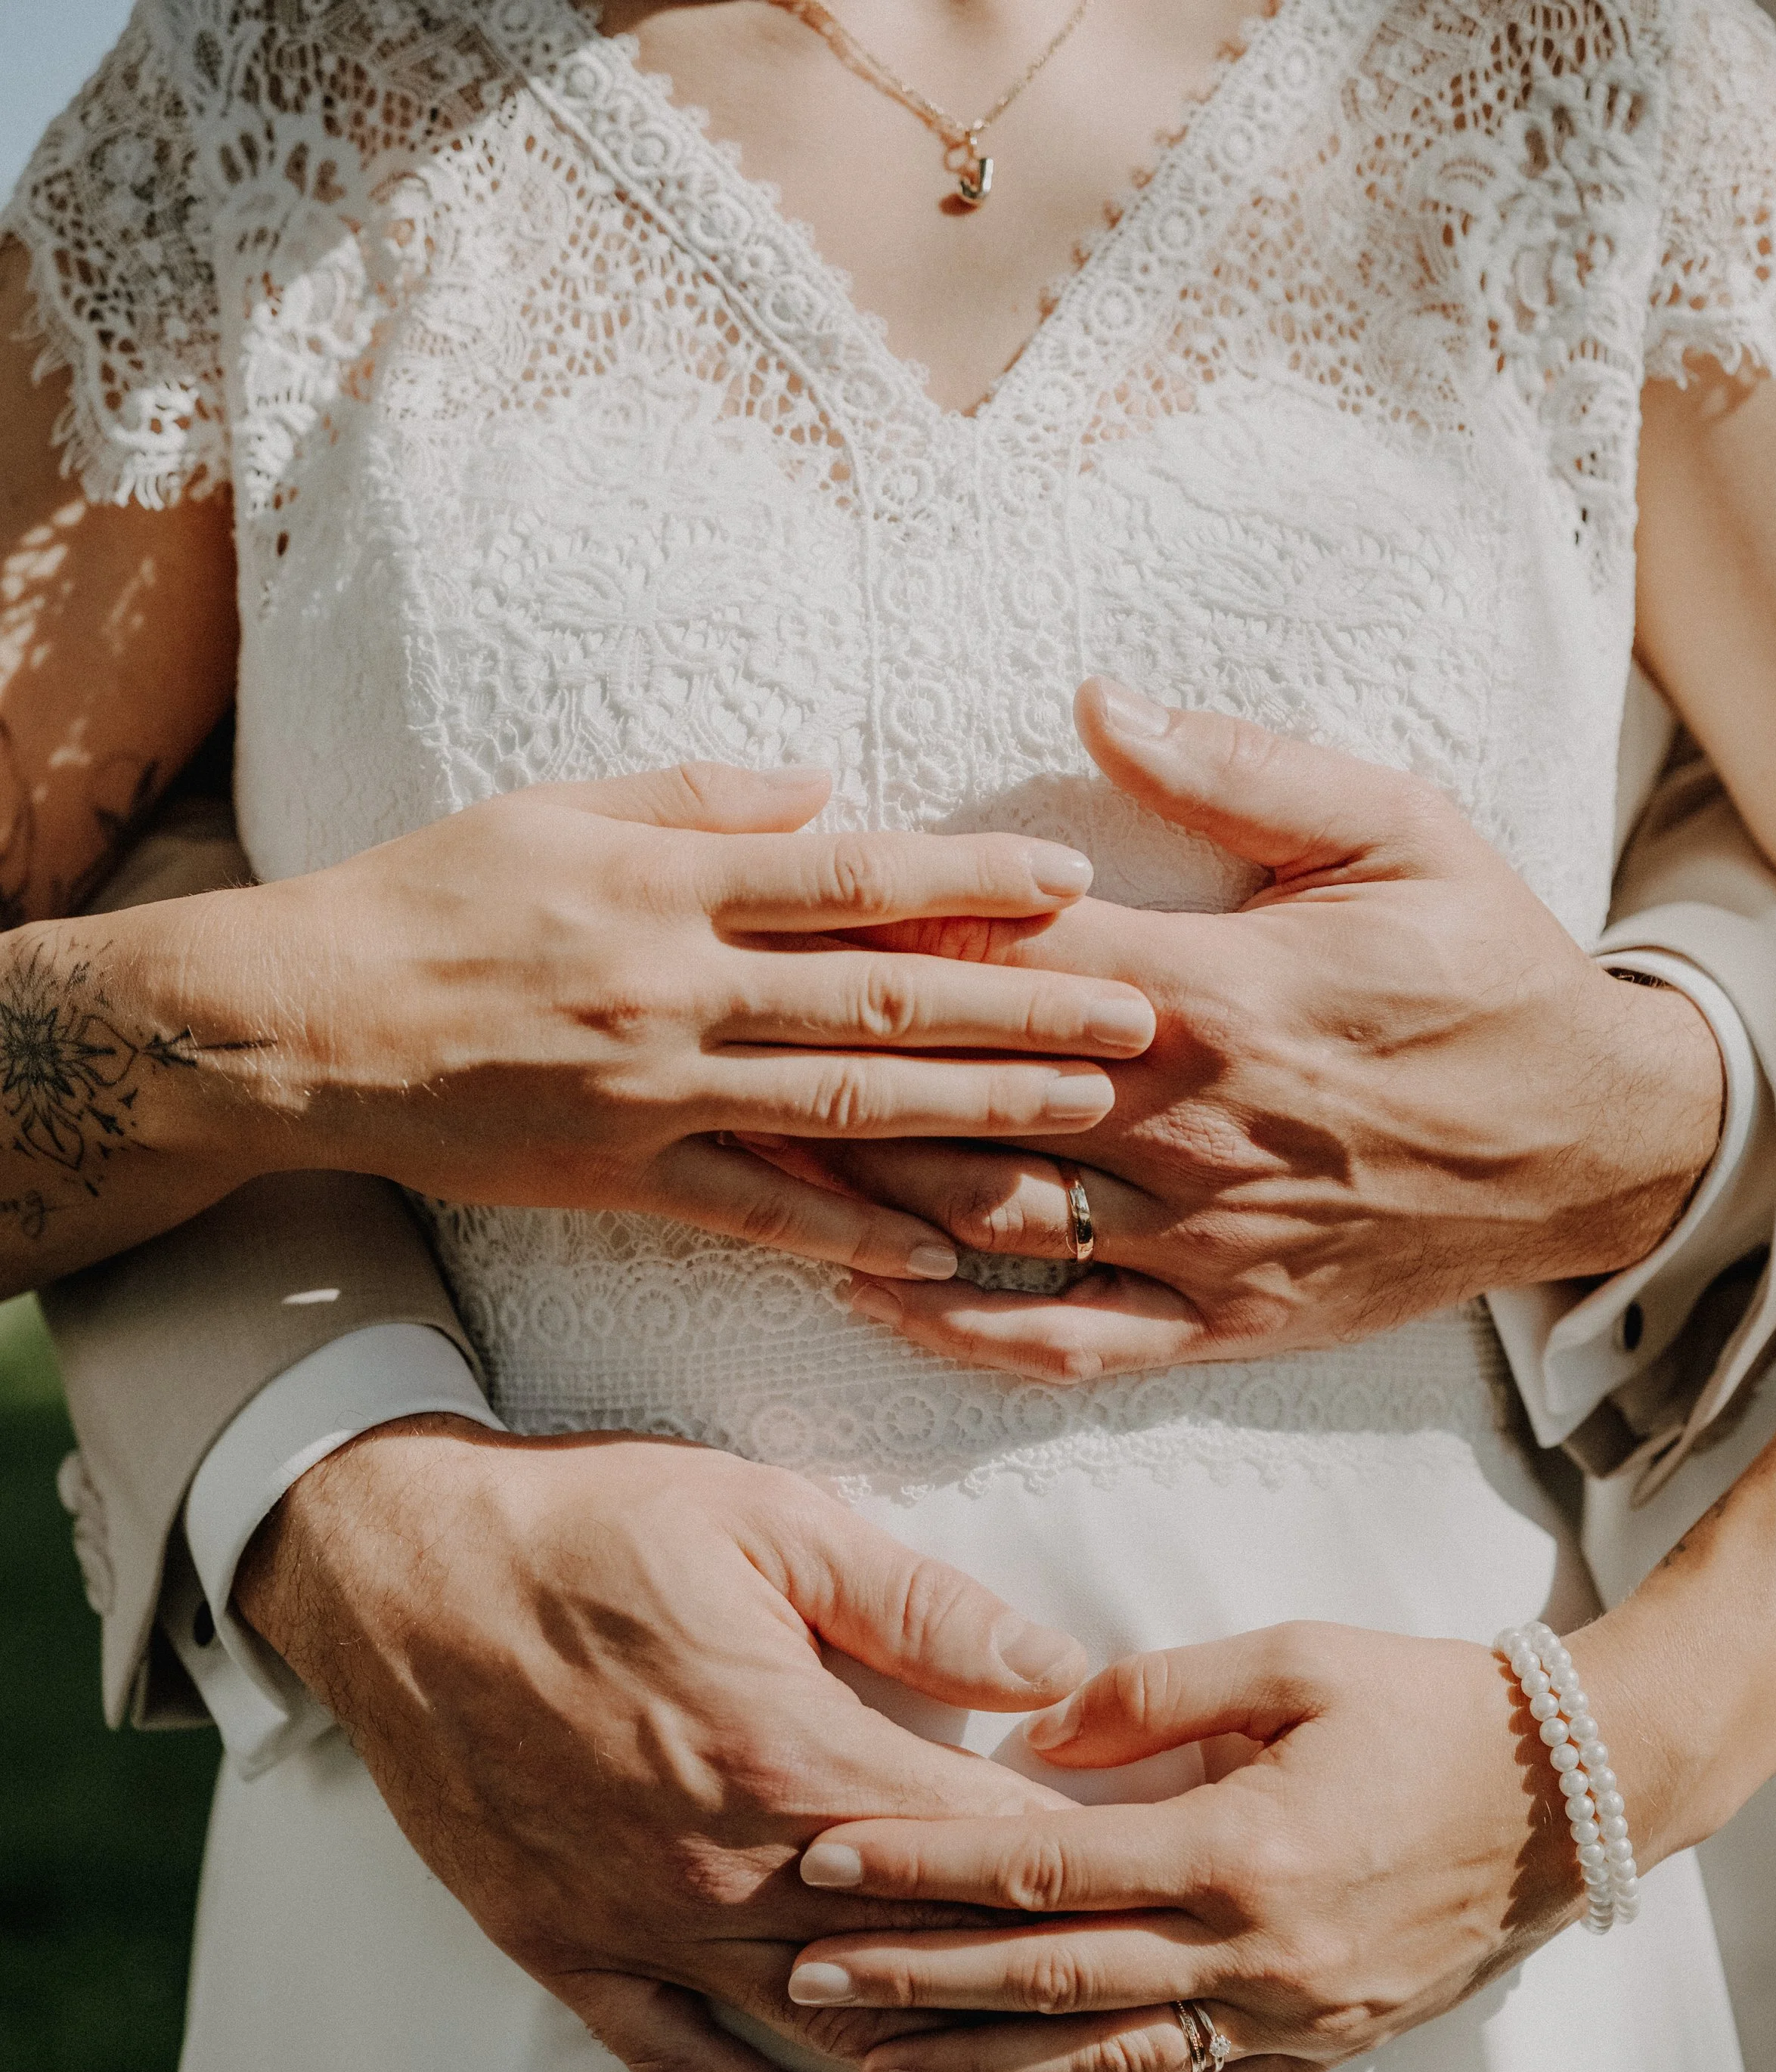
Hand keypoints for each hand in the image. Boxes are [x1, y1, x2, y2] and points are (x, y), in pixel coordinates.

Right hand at [64, 760, 1151, 1284]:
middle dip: (1022, 1009)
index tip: (1071, 880)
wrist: (306, 1026)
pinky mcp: (626, 1179)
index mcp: (669, 884)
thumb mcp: (558, 810)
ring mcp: (656, 1092)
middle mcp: (677, 987)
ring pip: (843, 1109)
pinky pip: (761, 1215)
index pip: (851, 876)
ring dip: (974, 1119)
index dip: (969, 876)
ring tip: (1084, 1125)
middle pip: (880, 996)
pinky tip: (946, 1252)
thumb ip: (699, 799)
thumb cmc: (433, 898)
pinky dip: (855, 1234)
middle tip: (1142, 1021)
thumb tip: (826, 788)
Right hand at [235, 1421, 1082, 2071]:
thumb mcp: (767, 1525)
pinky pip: (680, 2060)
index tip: (1162, 1881)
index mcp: (790, 1753)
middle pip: (918, 1951)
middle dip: (1035, 1980)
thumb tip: (1055, 1670)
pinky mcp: (567, 1949)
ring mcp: (641, 1921)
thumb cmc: (586, 1528)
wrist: (395, 1572)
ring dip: (930, 2052)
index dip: (1082, 1865)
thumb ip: (919, 1609)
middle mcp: (722, 1865)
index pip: (979, 1843)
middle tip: (1139, 2002)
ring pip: (819, 2022)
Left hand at [778, 1619, 1652, 2071]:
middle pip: (1052, 1978)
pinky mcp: (1322, 2049)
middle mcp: (1256, 1952)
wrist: (1575, 1796)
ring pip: (1108, 2063)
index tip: (826, 1858)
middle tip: (806, 1983)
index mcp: (1240, 1846)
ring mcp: (1291, 2016)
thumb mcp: (1296, 1659)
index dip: (925, 1865)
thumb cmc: (1430, 1707)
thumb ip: (1157, 1692)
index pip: (1044, 1865)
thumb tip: (1037, 1731)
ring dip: (985, 2071)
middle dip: (917, 1983)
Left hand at [794, 680, 1722, 1378]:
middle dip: (837, 1061)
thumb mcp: (1395, 828)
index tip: (791, 906)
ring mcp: (1201, 1235)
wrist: (1595, 1138)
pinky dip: (959, 1326)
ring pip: (991, 1218)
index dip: (890, 929)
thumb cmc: (1489, 968)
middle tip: (715, 1035)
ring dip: (863, 1188)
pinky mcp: (1224, 1320)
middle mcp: (1188, 1122)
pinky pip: (1066, 1340)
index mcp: (1215, 989)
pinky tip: (866, 1292)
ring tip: (745, 1154)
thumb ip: (1239, 768)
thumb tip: (1098, 700)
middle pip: (967, 1090)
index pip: (1009, 954)